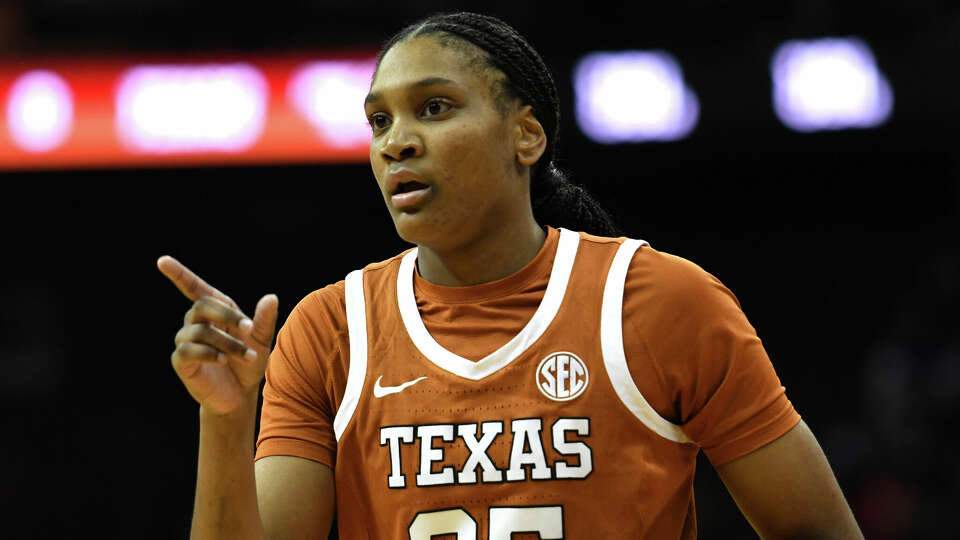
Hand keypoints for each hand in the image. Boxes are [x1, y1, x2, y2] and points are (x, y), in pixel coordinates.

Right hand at [157, 255, 277, 415]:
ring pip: (200, 331)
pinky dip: (209, 353)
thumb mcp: (261, 340)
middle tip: (250, 329)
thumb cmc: (249, 363)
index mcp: (215, 311)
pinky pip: (188, 350)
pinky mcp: (182, 361)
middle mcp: (196, 322)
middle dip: (227, 316)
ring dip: (228, 342)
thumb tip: (271, 297)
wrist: (240, 395)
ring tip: (248, 356)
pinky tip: (224, 360)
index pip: (194, 288)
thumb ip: (264, 320)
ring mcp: (186, 342)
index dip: (179, 274)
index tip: (162, 261)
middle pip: (202, 306)